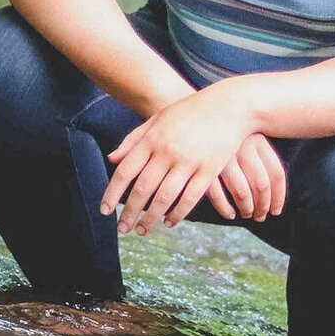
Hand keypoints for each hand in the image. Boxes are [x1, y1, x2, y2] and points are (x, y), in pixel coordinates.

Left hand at [100, 87, 285, 233]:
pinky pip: (190, 197)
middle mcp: (167, 151)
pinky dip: (178, 213)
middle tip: (122, 229)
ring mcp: (189, 161)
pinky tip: (169, 222)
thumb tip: (112, 159)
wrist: (229, 105)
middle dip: (129, 212)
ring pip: (164, 197)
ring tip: (142, 230)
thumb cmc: (190, 111)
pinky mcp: (209, 170)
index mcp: (152, 138)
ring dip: (151, 218)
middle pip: (142, 189)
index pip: (126, 171)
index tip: (105, 210)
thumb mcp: (158, 119)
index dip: (112, 193)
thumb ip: (134, 139)